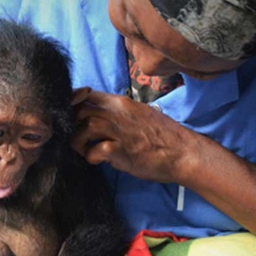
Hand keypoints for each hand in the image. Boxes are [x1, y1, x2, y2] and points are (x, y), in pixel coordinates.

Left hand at [71, 90, 194, 183]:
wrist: (183, 152)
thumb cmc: (162, 137)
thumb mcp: (138, 115)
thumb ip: (117, 114)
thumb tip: (98, 118)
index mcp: (121, 103)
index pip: (87, 94)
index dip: (74, 104)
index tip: (72, 118)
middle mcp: (118, 113)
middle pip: (81, 109)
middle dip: (73, 125)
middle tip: (78, 139)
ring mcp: (120, 131)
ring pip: (85, 127)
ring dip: (79, 142)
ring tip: (86, 151)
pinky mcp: (122, 150)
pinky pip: (96, 150)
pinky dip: (91, 157)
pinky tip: (98, 161)